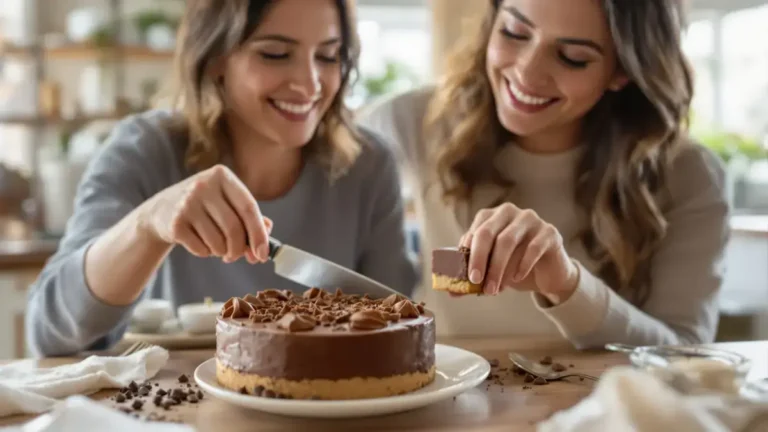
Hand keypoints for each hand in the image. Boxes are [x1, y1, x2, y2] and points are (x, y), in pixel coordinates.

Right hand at [140, 164, 271, 263]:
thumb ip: (249, 217)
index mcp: (222, 175)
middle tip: (236, 256)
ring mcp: (186, 203)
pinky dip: (206, 253)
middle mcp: (203, 186)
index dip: (259, 233)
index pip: (248, 207)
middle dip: (239, 249)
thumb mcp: (226, 202)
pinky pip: (201, 249)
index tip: (263, 254)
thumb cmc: (204, 207)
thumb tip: (267, 236)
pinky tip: (200, 242)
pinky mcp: (175, 223)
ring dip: (222, 252)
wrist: (161, 210)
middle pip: (234, 228)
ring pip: (218, 242)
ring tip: (216, 246)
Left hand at [457, 203, 578, 302]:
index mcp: (490, 216)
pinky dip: (521, 266)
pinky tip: (516, 279)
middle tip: (475, 282)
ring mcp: (530, 219)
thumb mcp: (491, 270)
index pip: (474, 232)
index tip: (463, 278)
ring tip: (494, 289)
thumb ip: (473, 277)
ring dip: (497, 268)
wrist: (548, 274)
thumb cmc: (514, 267)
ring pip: (507, 241)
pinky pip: (532, 247)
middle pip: (487, 232)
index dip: (467, 255)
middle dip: (478, 259)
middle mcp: (509, 212)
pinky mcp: (549, 232)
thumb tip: (451, 291)